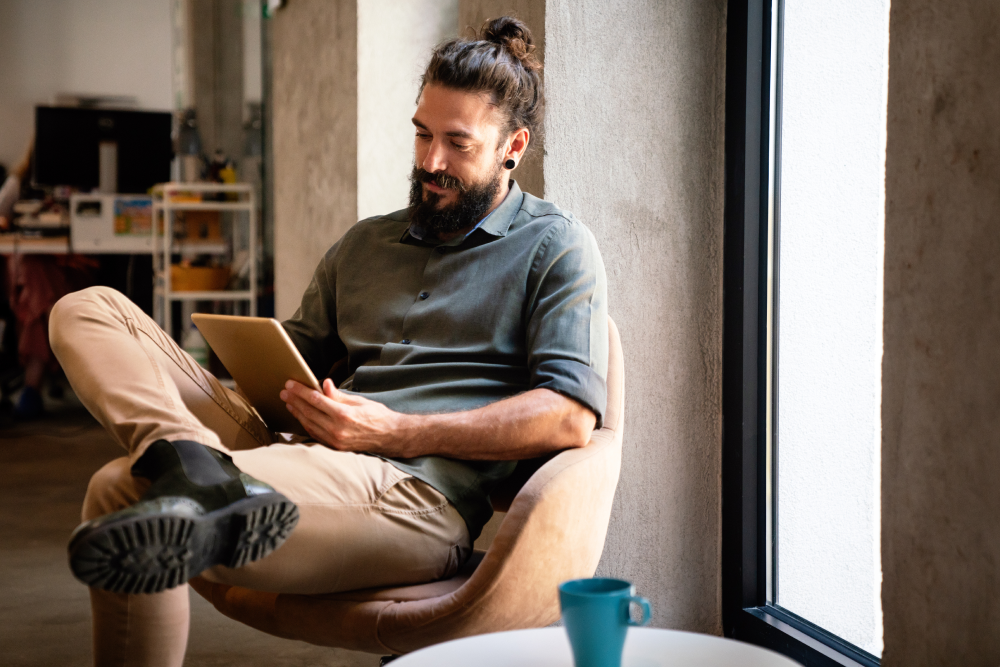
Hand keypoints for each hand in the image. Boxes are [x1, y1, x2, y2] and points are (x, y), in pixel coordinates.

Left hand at [279, 379, 408, 454]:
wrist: (391, 437)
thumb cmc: (378, 416)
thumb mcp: (360, 401)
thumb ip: (339, 396)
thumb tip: (324, 385)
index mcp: (343, 415)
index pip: (316, 400)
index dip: (301, 391)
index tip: (291, 384)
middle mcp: (337, 429)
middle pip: (309, 412)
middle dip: (295, 400)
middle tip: (284, 392)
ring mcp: (335, 440)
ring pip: (309, 424)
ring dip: (297, 413)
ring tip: (289, 403)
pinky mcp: (335, 447)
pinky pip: (315, 434)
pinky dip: (306, 425)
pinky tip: (300, 417)